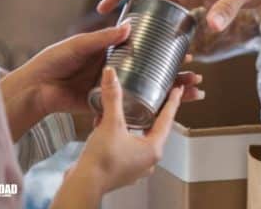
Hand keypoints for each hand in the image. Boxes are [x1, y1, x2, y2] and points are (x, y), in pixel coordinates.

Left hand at [1, 24, 202, 140]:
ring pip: (151, 89)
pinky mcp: (110, 105)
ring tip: (194, 92)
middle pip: (155, 71)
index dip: (167, 50)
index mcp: (113, 51)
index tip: (186, 49)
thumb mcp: (78, 45)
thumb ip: (102, 38)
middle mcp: (119, 69)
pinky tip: (171, 108)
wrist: (34, 89)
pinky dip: (154, 108)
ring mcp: (116, 88)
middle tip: (196, 74)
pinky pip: (136, 106)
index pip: (147, 48)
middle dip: (178, 74)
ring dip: (173, 91)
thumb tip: (128, 27)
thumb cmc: (52, 61)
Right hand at [51, 68, 184, 206]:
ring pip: (141, 140)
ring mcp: (136, 166)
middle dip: (155, 113)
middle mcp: (148, 159)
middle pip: (156, 129)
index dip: (173, 102)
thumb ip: (112, 98)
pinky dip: (124, 137)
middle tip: (158, 97)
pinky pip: (128, 148)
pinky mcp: (122, 169)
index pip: (168, 119)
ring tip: (135, 110)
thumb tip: (111, 75)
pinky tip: (113, 128)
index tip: (177, 89)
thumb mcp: (110, 124)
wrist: (83, 185)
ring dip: (137, 125)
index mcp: (153, 148)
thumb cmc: (101, 161)